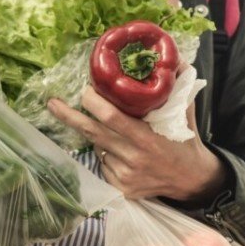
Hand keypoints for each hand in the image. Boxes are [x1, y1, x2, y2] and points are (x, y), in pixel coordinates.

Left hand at [47, 86, 226, 201]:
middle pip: (93, 133)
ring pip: (97, 147)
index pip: (111, 118)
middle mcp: (134, 158)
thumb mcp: (185, 111)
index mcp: (148, 138)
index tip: (84, 90)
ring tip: (117, 133)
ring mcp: (125, 176)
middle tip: (52, 103)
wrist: (192, 179)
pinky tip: (122, 153)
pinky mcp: (120, 188)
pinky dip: (106, 154)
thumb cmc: (186, 140)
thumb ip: (179, 85)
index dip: (93, 103)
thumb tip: (174, 56)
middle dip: (69, 116)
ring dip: (98, 136)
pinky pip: (103, 164)